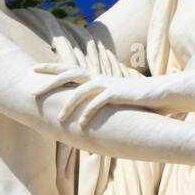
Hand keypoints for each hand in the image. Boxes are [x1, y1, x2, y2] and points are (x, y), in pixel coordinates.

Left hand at [33, 64, 171, 125]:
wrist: (162, 95)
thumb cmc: (137, 101)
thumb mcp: (113, 102)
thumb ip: (97, 105)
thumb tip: (82, 117)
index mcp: (96, 77)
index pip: (69, 69)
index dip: (51, 68)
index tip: (33, 68)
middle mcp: (99, 78)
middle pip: (69, 74)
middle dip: (49, 82)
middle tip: (33, 92)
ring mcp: (108, 84)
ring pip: (81, 91)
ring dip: (68, 105)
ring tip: (58, 120)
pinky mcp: (118, 94)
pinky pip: (99, 102)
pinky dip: (88, 113)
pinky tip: (80, 126)